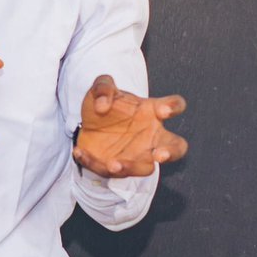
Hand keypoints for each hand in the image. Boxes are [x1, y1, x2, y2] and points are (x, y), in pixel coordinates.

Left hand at [73, 75, 187, 177]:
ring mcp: (137, 155)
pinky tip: (79, 152)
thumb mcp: (99, 88)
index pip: (175, 105)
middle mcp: (151, 136)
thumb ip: (102, 87)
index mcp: (152, 111)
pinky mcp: (116, 167)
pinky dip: (92, 162)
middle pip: (177, 147)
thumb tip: (103, 105)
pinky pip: (108, 170)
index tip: (163, 110)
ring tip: (113, 164)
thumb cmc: (103, 104)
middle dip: (171, 152)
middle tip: (159, 154)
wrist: (85, 124)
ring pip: (146, 168)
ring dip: (131, 167)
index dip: (174, 107)